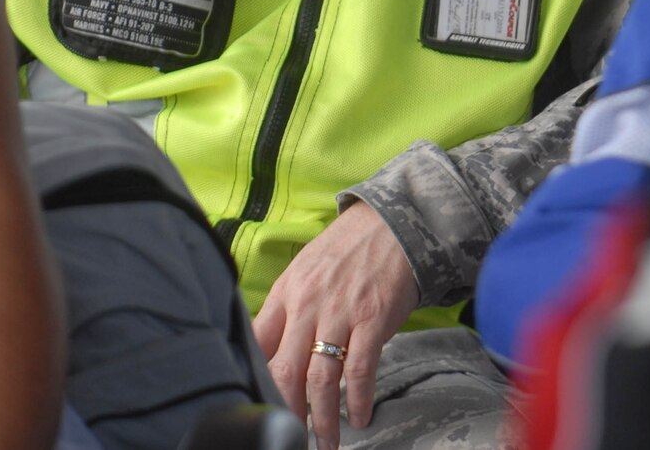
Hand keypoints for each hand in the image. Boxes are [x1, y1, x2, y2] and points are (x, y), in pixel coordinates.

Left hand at [253, 200, 421, 449]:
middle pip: (284, 371)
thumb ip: (288, 308)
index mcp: (286, 293)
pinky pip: (359, 369)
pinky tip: (359, 416)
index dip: (255, 381)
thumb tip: (271, 350)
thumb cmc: (348, 250)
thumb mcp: (306, 271)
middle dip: (285, 413)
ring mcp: (340, 313)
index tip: (258, 408)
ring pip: (320, 379)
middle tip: (289, 438)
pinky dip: (357, 398)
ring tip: (325, 443)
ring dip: (322, 419)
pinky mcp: (373, 319)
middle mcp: (307, 305)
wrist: (394, 222)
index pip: (257, 345)